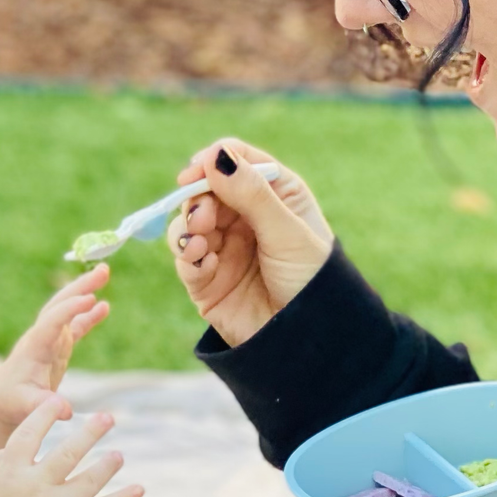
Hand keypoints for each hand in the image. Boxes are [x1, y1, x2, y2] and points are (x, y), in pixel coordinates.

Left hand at [0, 265, 110, 427]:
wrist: (1, 397)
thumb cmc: (11, 401)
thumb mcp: (25, 405)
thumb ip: (42, 404)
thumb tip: (65, 409)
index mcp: (35, 346)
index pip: (52, 321)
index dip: (70, 310)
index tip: (89, 299)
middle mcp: (42, 336)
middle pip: (60, 304)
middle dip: (80, 287)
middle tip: (103, 270)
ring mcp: (50, 338)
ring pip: (68, 308)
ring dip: (84, 290)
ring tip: (104, 272)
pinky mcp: (57, 346)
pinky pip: (75, 325)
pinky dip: (88, 315)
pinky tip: (105, 306)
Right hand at [0, 396, 142, 496]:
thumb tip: (25, 440)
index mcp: (11, 474)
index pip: (29, 436)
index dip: (44, 415)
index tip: (58, 401)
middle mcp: (37, 488)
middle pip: (68, 454)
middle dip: (90, 433)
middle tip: (108, 417)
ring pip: (90, 481)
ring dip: (107, 465)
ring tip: (118, 455)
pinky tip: (140, 489)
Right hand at [170, 137, 334, 347]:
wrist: (308, 343)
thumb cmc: (311, 282)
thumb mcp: (287, 232)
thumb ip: (252, 194)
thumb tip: (216, 154)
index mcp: (275, 196)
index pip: (237, 162)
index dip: (214, 161)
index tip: (196, 170)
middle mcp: (246, 218)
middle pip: (206, 190)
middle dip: (198, 199)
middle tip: (202, 216)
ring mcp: (224, 248)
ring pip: (189, 223)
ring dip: (188, 226)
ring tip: (200, 241)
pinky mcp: (207, 280)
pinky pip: (186, 259)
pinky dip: (188, 255)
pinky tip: (202, 261)